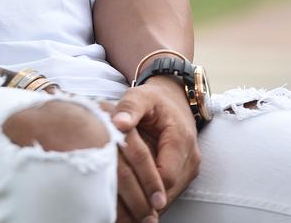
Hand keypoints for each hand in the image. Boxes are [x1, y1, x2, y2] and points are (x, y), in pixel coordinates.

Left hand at [111, 78, 200, 212]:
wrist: (172, 99)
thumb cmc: (153, 99)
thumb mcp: (139, 97)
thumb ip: (129, 108)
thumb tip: (118, 123)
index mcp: (181, 140)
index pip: (166, 176)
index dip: (146, 188)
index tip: (121, 192)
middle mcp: (191, 158)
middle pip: (169, 191)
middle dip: (145, 200)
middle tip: (118, 212)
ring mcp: (190, 167)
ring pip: (170, 195)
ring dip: (148, 201)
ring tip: (122, 209)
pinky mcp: (184, 173)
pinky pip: (169, 191)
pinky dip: (151, 196)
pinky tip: (131, 199)